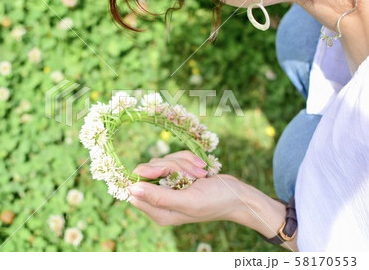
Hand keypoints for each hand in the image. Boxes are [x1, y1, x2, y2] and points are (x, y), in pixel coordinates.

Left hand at [128, 151, 245, 225]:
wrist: (238, 195)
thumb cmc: (215, 201)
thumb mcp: (187, 201)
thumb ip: (158, 197)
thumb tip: (131, 189)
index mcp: (158, 211)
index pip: (134, 188)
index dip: (146, 174)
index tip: (164, 172)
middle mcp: (160, 199)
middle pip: (149, 169)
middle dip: (172, 166)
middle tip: (192, 175)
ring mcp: (169, 186)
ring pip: (163, 161)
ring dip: (184, 163)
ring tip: (201, 175)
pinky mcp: (178, 175)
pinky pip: (174, 157)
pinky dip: (189, 159)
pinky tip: (202, 169)